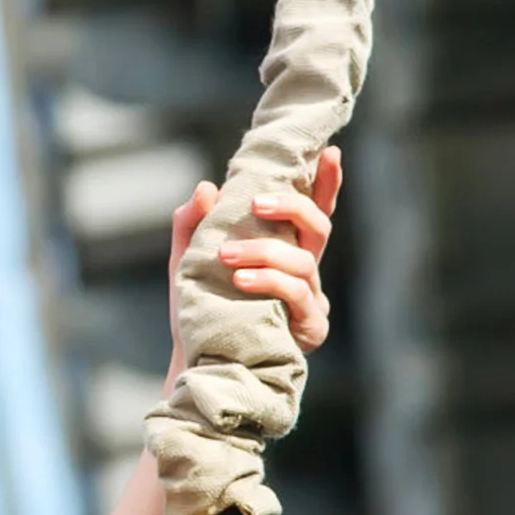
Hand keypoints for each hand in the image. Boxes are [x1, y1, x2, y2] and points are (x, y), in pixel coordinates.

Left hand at [168, 145, 340, 360]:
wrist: (193, 361)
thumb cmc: (197, 310)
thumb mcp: (185, 262)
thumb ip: (191, 224)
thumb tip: (207, 187)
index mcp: (283, 252)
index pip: (310, 213)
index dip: (325, 184)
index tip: (329, 152)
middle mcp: (303, 272)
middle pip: (319, 227)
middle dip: (292, 207)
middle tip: (256, 202)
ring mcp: (309, 300)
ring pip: (304, 261)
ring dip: (265, 252)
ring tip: (225, 256)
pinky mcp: (309, 328)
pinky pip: (297, 295)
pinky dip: (269, 281)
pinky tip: (240, 280)